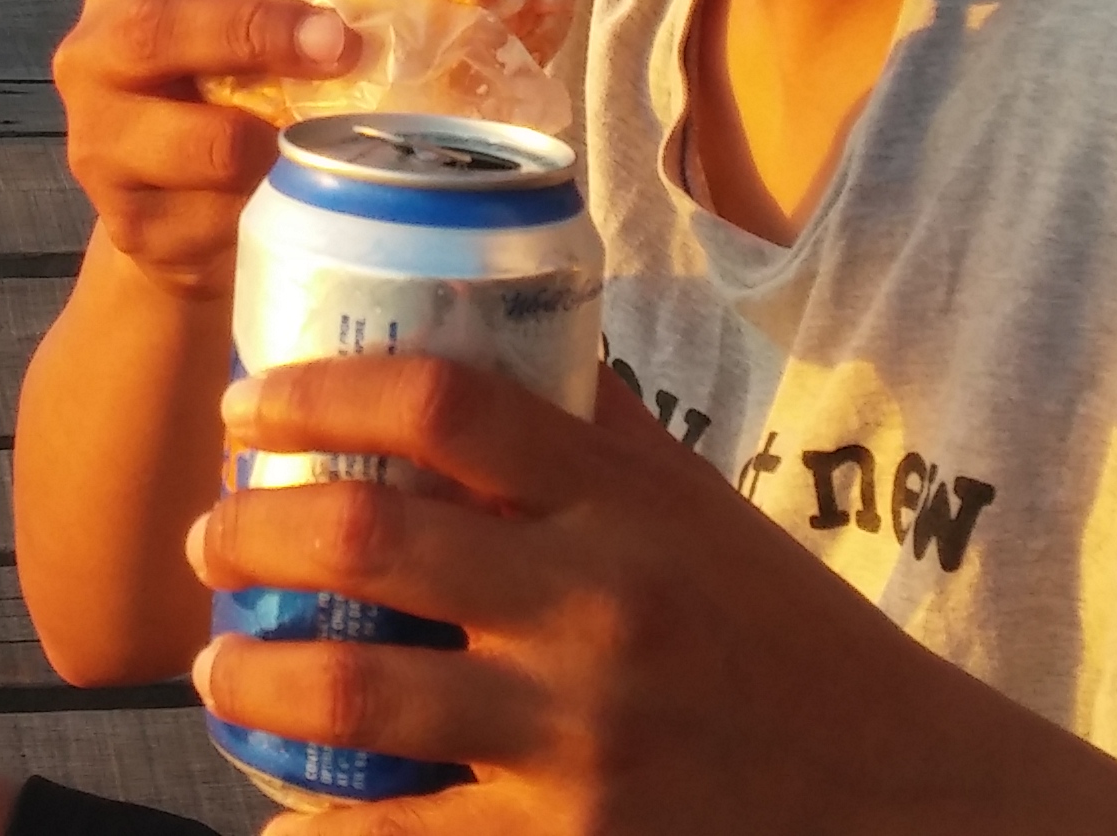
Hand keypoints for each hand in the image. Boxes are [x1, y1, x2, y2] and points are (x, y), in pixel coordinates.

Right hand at [52, 0, 374, 297]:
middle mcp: (98, 46)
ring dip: (276, 141)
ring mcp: (101, 139)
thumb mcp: (243, 24)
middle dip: (257, 30)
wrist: (160, 217)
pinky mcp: (129, 223)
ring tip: (342, 144)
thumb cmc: (229, 95)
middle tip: (346, 41)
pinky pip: (211, 221)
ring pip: (191, 141)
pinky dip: (271, 212)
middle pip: (158, 23)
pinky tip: (309, 206)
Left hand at [188, 360, 1051, 834]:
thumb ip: (596, 430)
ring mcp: (577, 738)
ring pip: (349, 694)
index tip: (249, 405)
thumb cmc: (782, 636)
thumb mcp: (699, 509)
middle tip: (216, 537)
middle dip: (250, 533)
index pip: (444, 404)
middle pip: (366, 538)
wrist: (901, 792)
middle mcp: (596, 609)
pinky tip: (282, 810)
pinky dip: (317, 826)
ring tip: (219, 669)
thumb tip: (496, 330)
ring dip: (248, 677)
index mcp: (624, 504)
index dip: (317, 389)